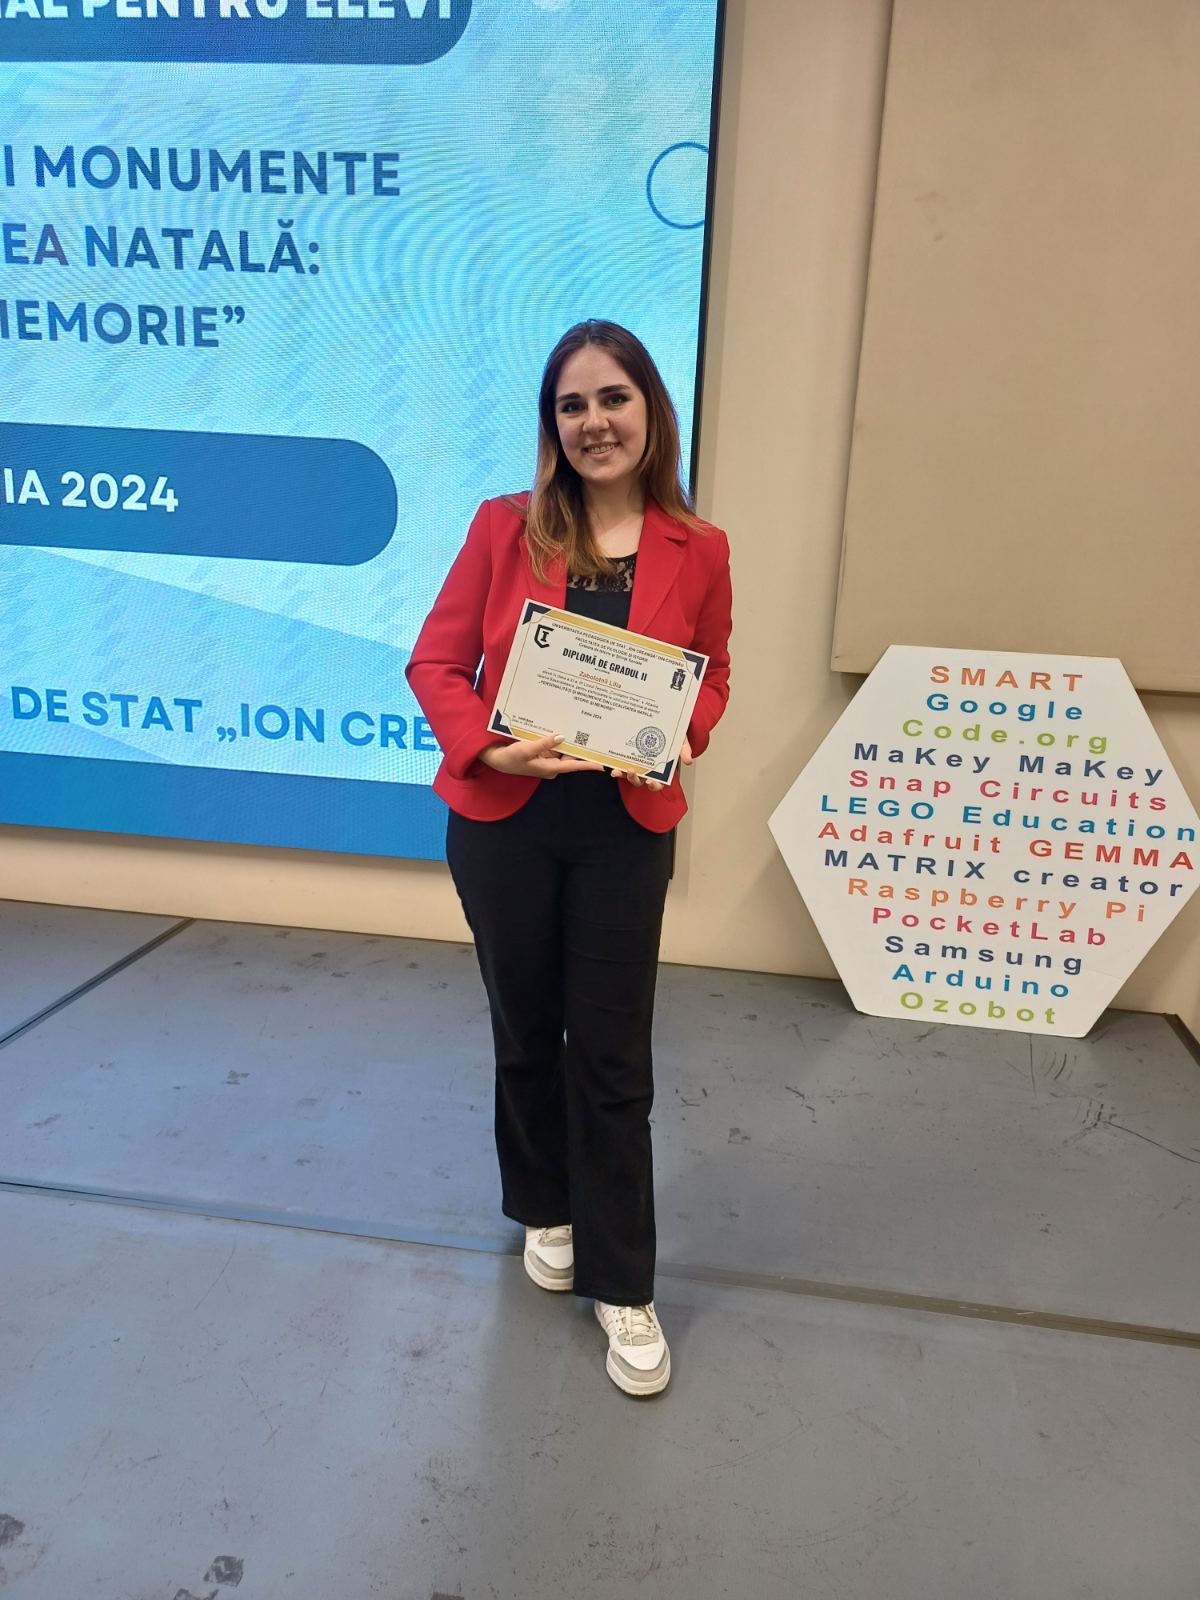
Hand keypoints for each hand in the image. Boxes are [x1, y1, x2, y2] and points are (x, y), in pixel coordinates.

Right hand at [479, 733, 604, 778]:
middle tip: (598, 738)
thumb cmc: (510, 757)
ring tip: (587, 728)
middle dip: (583, 748)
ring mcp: (547, 757)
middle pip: (572, 756)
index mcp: (550, 767)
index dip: (588, 765)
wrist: (496, 758)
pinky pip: (555, 744)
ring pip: (564, 749)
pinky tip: (568, 726)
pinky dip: (560, 737)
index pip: (573, 765)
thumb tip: (561, 737)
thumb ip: (544, 743)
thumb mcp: (526, 749)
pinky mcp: (542, 751)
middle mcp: (552, 764)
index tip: (602, 765)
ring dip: (572, 740)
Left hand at [610, 736, 692, 792]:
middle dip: (634, 780)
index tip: (649, 782)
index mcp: (660, 770)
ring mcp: (636, 762)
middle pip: (639, 781)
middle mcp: (646, 769)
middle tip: (632, 772)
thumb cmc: (673, 735)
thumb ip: (684, 750)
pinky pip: (619, 762)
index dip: (653, 786)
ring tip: (617, 770)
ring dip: (621, 774)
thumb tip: (688, 760)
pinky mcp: (626, 755)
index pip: (658, 784)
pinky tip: (609, 763)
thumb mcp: (681, 740)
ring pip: (627, 774)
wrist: (665, 722)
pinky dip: (613, 764)